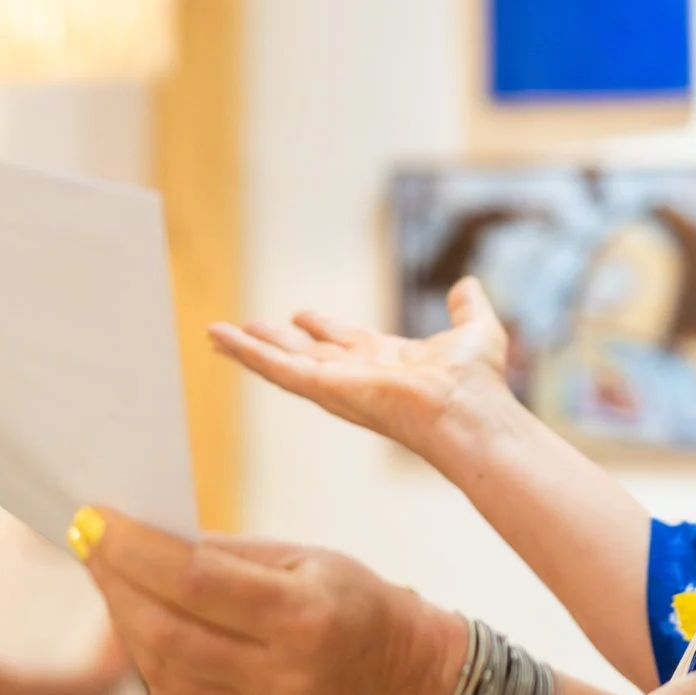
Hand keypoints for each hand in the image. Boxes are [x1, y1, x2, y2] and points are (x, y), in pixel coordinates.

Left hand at [79, 510, 466, 694]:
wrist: (398, 679)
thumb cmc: (348, 600)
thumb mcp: (304, 557)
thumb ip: (226, 554)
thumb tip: (142, 539)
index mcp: (305, 618)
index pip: (194, 581)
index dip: (135, 549)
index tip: (96, 517)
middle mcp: (284, 681)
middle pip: (165, 632)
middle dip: (115, 583)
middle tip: (91, 544)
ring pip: (160, 671)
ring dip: (126, 620)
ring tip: (116, 579)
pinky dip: (152, 660)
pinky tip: (151, 628)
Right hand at [209, 276, 513, 461]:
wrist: (469, 410)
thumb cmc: (477, 383)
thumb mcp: (476, 329)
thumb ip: (468, 307)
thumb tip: (467, 283)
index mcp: (386, 360)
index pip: (345, 342)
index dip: (323, 328)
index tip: (302, 316)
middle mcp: (356, 374)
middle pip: (306, 353)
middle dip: (278, 341)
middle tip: (249, 327)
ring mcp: (337, 383)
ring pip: (283, 362)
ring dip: (250, 347)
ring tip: (218, 333)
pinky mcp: (323, 388)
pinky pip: (277, 369)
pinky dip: (248, 353)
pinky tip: (223, 339)